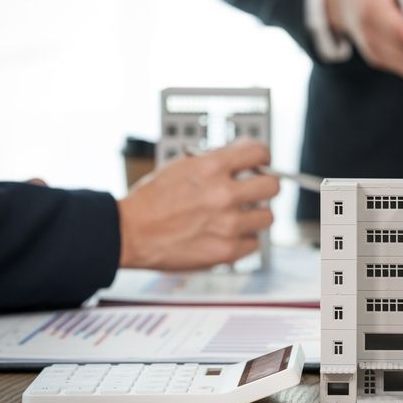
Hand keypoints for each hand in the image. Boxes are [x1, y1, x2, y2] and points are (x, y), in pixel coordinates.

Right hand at [116, 140, 279, 269]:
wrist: (129, 233)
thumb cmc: (150, 200)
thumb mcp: (181, 166)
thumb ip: (214, 161)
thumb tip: (241, 158)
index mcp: (212, 167)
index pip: (259, 152)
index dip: (262, 156)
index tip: (260, 162)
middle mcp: (224, 194)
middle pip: (273, 186)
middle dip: (265, 186)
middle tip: (255, 190)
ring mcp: (228, 224)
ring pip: (268, 217)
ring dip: (256, 215)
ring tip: (239, 215)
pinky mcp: (226, 251)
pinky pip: (254, 243)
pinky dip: (244, 239)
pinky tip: (229, 234)